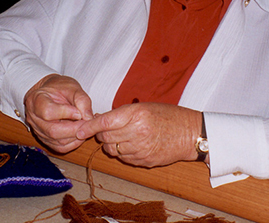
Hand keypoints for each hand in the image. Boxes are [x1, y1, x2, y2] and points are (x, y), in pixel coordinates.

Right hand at [24, 74, 92, 152]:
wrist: (51, 92)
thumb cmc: (61, 88)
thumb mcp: (73, 87)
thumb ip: (82, 100)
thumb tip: (88, 118)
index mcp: (36, 100)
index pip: (47, 111)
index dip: (66, 113)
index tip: (79, 111)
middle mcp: (34, 118)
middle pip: (53, 131)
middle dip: (75, 129)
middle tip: (88, 123)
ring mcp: (38, 130)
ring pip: (57, 141)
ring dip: (76, 136)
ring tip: (86, 126)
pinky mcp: (46, 140)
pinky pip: (60, 147)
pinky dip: (74, 143)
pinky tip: (81, 133)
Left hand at [77, 102, 202, 166]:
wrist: (189, 133)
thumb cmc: (168, 115)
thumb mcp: (145, 107)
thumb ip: (123, 113)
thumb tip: (101, 120)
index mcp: (137, 114)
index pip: (105, 122)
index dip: (89, 126)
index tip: (79, 129)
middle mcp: (137, 132)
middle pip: (105, 137)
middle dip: (102, 133)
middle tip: (109, 126)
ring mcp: (140, 149)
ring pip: (112, 149)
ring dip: (112, 143)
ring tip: (125, 134)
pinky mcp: (143, 161)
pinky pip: (123, 158)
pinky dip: (122, 151)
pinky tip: (133, 143)